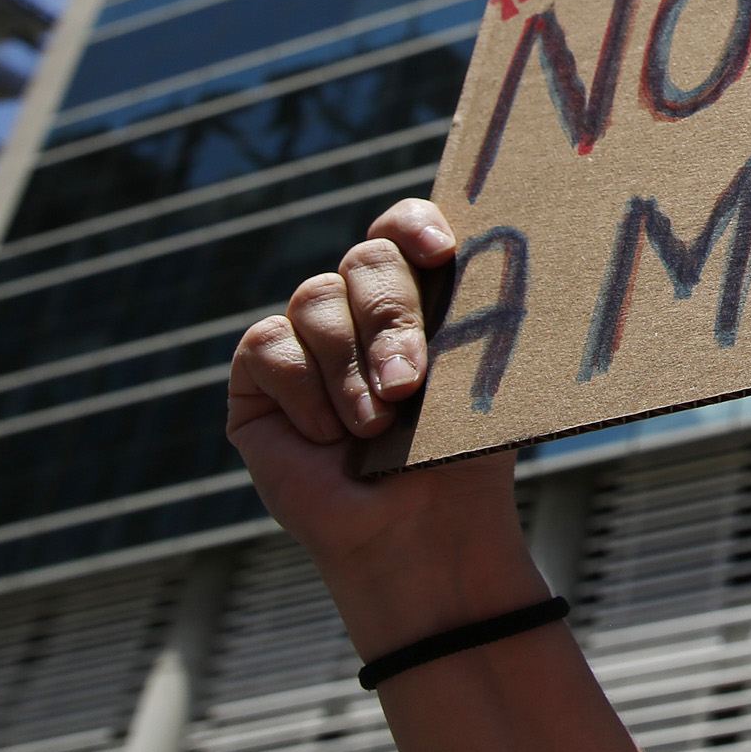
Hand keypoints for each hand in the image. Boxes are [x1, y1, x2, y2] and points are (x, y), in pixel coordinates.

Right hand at [227, 198, 537, 653]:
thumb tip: (489, 256)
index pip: (405, 226)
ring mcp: (308, 332)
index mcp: (421, 289)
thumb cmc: (457, 450)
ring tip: (376, 426)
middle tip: (409, 383)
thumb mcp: (475, 373)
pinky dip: (306, 393)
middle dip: (390, 317)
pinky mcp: (261, 370)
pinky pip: (272, 345)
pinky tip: (328, 436)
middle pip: (367, 258)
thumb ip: (470, 311)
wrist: (418, 526)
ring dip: (351, 369)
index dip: (415, 225)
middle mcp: (361, 300)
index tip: (440, 252)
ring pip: (317, 297)